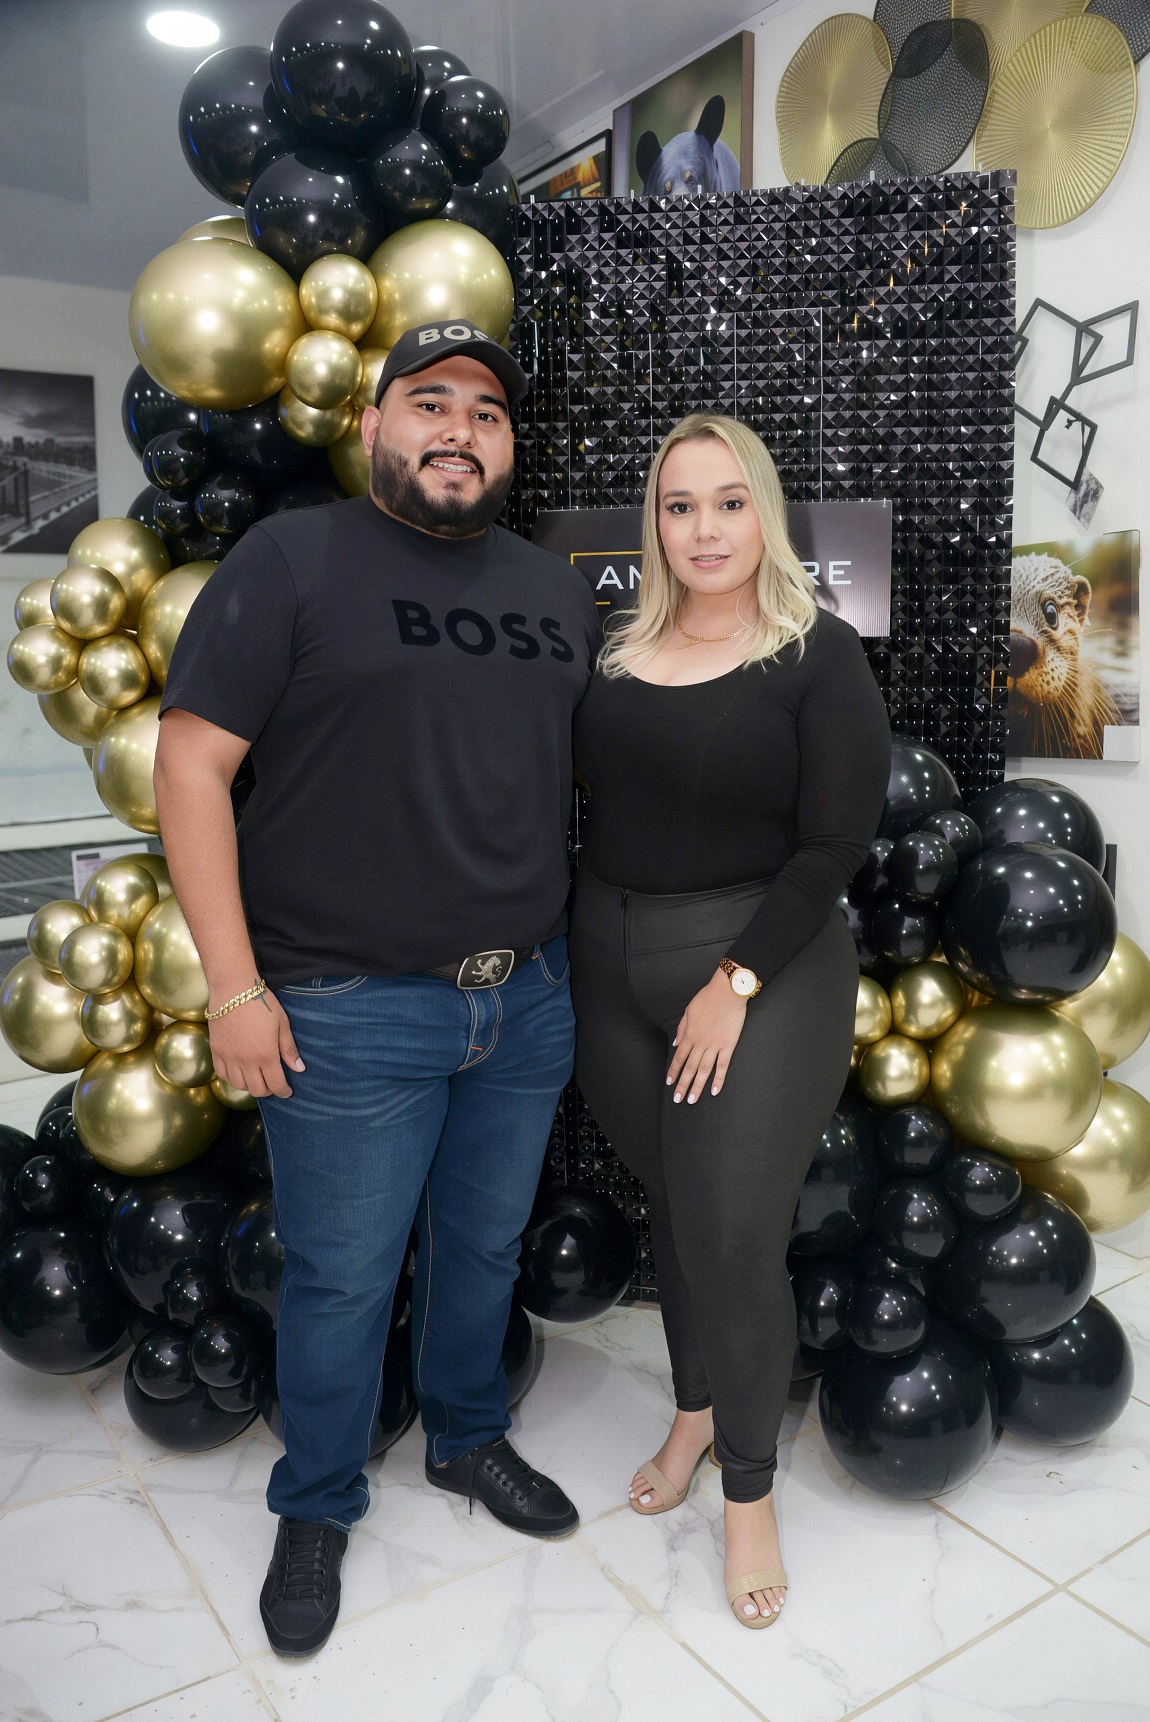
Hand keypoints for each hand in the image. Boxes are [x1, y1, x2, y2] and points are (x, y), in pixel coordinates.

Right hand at [209, 989, 304, 1099]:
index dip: (283, 1091)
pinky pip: (222, 1074)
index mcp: (266, 1055)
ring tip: (257, 1078)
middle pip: (257, 1090)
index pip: (276, 1085)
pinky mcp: (216, 1051)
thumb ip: (289, 1049)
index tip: (287, 1091)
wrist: (233, 989)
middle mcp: (246, 1061)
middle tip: (273, 1084)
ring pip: (239, 1085)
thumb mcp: (282, 1023)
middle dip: (268, 1090)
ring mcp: (229, 1057)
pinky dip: (231, 1078)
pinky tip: (239, 1072)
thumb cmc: (262, 1002)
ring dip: (250, 1086)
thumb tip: (299, 1069)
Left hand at [666, 968, 746, 1103]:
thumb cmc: (707, 998)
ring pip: (704, 1070)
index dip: (673, 1071)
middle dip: (682, 1084)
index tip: (669, 1083)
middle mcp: (700, 1043)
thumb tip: (675, 1043)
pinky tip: (714, 1091)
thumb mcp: (688, 1011)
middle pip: (689, 1068)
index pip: (679, 1057)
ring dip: (697, 1086)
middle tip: (678, 1099)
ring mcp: (714, 1045)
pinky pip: (722, 1065)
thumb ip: (682, 1028)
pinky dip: (718, 1079)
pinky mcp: (728, 1045)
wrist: (727, 991)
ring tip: (692, 1099)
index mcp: (689, 1034)